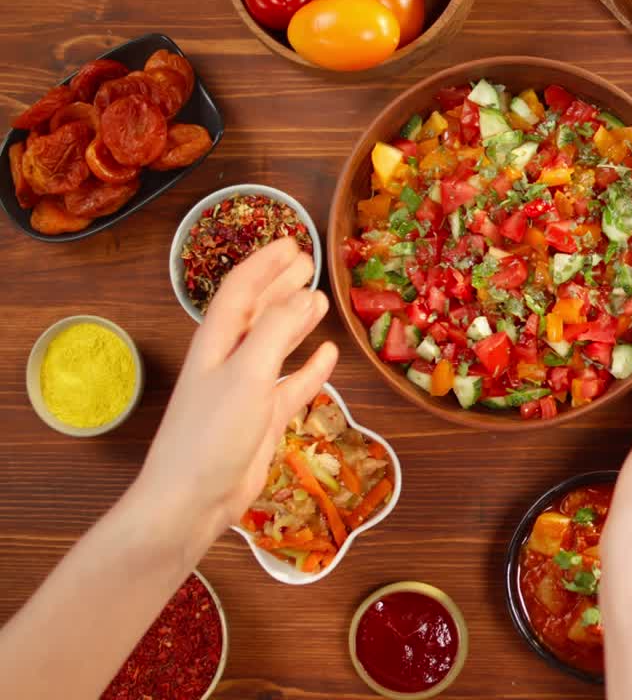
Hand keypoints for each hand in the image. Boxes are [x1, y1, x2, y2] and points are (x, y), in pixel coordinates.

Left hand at [136, 238, 337, 544]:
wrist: (190, 500)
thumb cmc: (211, 434)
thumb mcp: (246, 374)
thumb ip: (276, 331)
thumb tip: (308, 295)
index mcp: (216, 343)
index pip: (240, 290)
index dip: (265, 265)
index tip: (292, 243)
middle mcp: (229, 361)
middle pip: (256, 312)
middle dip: (280, 285)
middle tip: (308, 262)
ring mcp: (246, 391)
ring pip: (274, 345)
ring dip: (295, 322)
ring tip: (320, 300)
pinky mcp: (261, 421)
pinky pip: (291, 385)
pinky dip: (310, 369)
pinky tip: (328, 356)